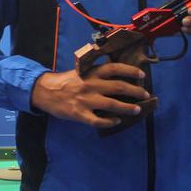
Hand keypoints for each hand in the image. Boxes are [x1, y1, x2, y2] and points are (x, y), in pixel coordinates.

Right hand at [30, 64, 148, 128]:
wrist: (45, 91)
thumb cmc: (66, 81)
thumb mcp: (81, 71)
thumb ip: (97, 71)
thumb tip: (116, 69)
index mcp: (91, 73)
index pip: (114, 68)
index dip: (130, 71)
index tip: (142, 75)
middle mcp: (91, 85)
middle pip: (118, 87)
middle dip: (135, 91)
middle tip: (145, 95)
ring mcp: (85, 100)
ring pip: (111, 105)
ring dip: (127, 108)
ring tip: (137, 110)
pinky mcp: (79, 114)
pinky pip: (97, 120)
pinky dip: (109, 122)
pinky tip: (116, 121)